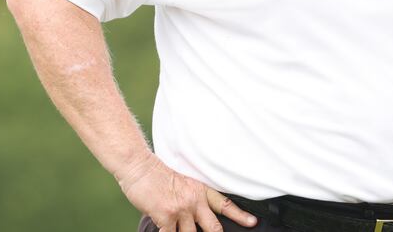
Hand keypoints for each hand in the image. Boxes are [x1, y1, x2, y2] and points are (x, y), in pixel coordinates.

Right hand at [117, 153, 257, 231]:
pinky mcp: (166, 216)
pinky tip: (166, 229)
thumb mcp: (183, 183)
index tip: (252, 222)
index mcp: (200, 190)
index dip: (240, 215)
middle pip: (213, 227)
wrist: (139, 167)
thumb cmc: (157, 175)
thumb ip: (192, 199)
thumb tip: (195, 218)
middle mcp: (194, 200)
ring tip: (178, 226)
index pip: (224, 204)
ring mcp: (181, 209)